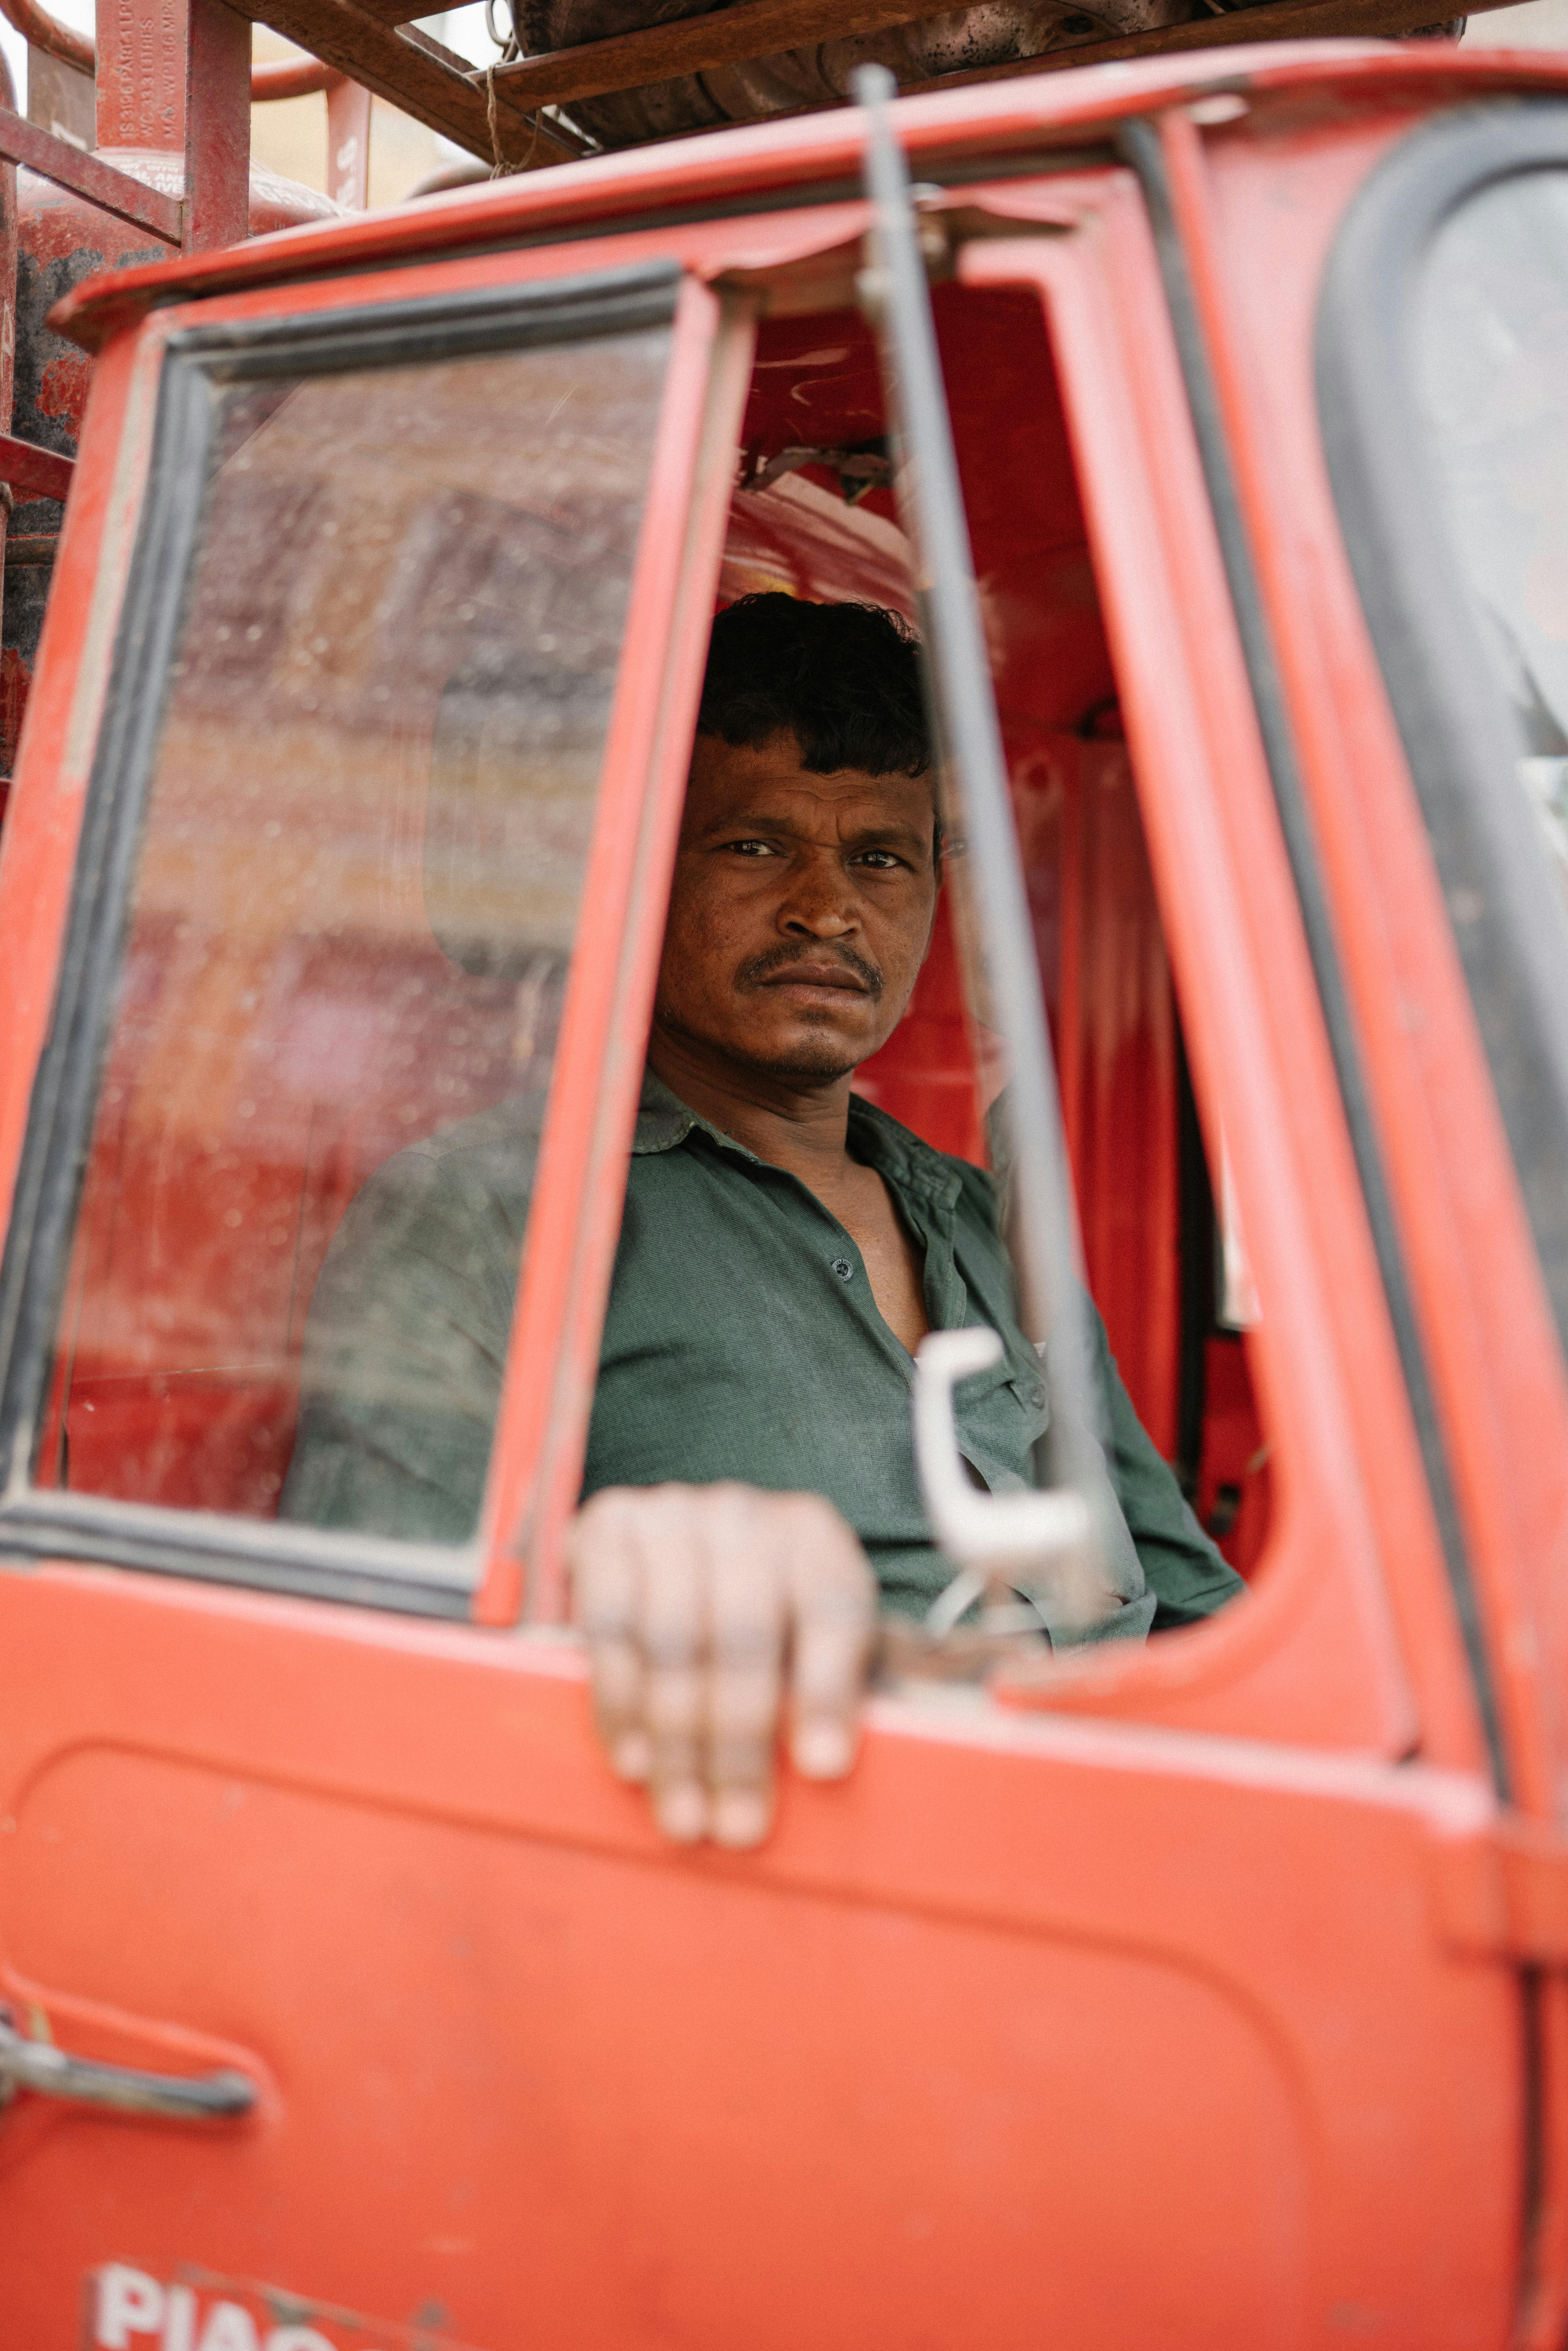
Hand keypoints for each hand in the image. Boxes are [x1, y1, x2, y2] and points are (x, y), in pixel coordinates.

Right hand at [567, 1482, 876, 1848]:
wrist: (681, 1550)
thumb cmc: (761, 1618)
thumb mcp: (811, 1642)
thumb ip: (826, 1691)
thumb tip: (820, 1769)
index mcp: (813, 1538)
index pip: (832, 1609)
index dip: (828, 1691)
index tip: (824, 1768)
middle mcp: (744, 1515)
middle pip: (744, 1637)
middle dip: (739, 1745)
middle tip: (738, 1827)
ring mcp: (670, 1514)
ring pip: (672, 1641)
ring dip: (676, 1743)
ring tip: (685, 1816)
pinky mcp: (606, 1527)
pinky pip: (608, 1627)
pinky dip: (619, 1703)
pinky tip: (634, 1760)